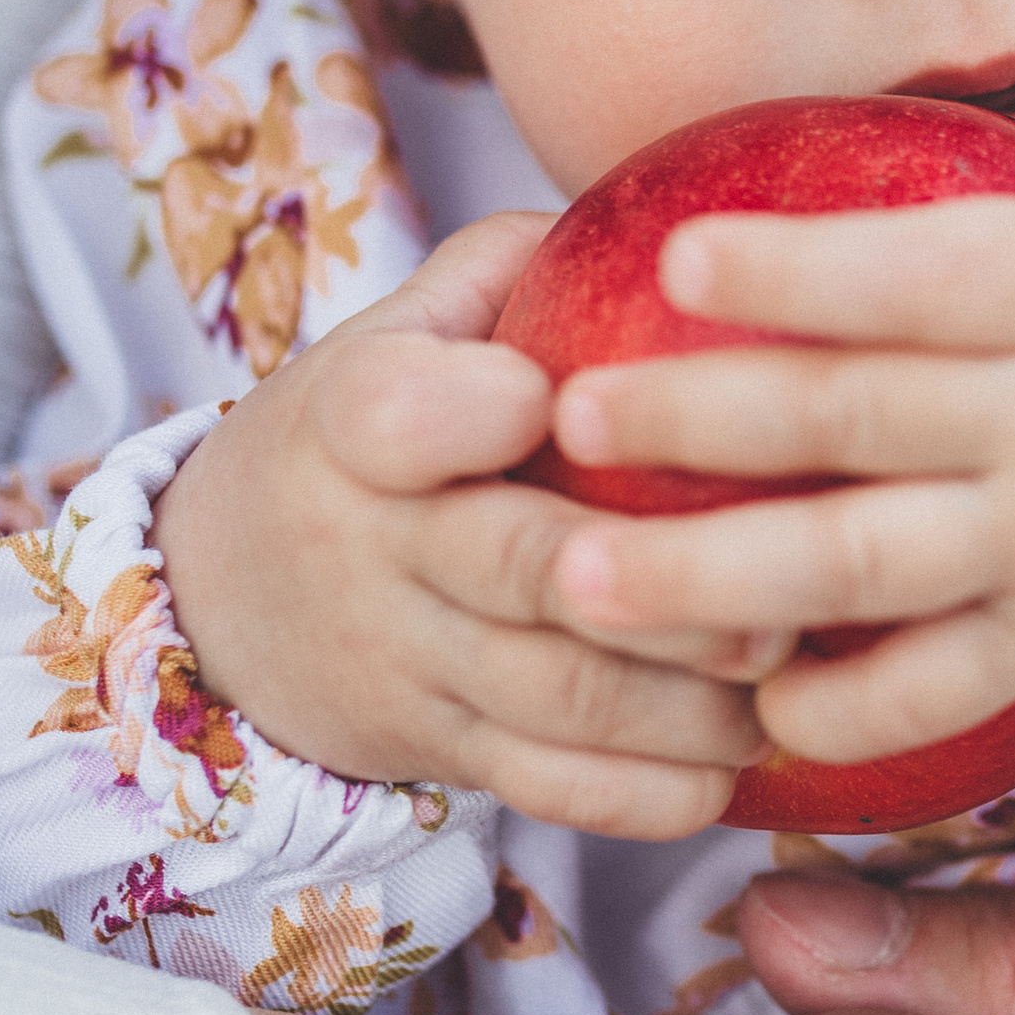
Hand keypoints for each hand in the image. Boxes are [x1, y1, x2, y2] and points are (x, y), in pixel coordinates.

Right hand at [149, 211, 780, 835]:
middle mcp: (380, 548)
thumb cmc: (374, 431)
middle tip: (781, 596)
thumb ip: (511, 265)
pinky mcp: (443, 751)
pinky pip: (554, 791)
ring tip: (787, 675)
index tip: (553, 399)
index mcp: (358, 422)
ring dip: (694, 705)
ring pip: (562, 702)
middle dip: (665, 593)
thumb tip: (678, 220)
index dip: (477, 410)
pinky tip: (733, 765)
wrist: (227, 599)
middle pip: (524, 573)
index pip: (397, 413)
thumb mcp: (399, 326)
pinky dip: (653, 793)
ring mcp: (411, 662)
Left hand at [545, 83, 1014, 763]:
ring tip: (587, 586)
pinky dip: (842, 710)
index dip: (801, 269)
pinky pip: (940, 689)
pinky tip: (741, 713)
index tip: (677, 257)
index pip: (930, 273)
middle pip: (858, 418)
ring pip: (866, 566)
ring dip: (716, 579)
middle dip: (699, 422)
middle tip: (565, 424)